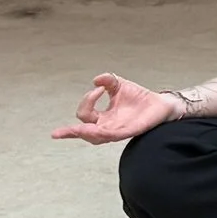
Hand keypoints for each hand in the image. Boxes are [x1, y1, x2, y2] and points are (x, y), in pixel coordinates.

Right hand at [51, 73, 177, 144]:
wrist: (160, 104)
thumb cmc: (138, 97)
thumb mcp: (120, 85)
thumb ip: (108, 80)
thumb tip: (96, 80)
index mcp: (102, 117)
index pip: (83, 115)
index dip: (86, 101)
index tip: (99, 89)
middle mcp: (105, 126)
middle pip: (82, 131)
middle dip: (69, 132)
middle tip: (56, 133)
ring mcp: (115, 131)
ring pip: (94, 137)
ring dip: (84, 134)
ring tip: (75, 130)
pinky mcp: (127, 131)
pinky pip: (111, 135)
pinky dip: (102, 133)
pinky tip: (96, 130)